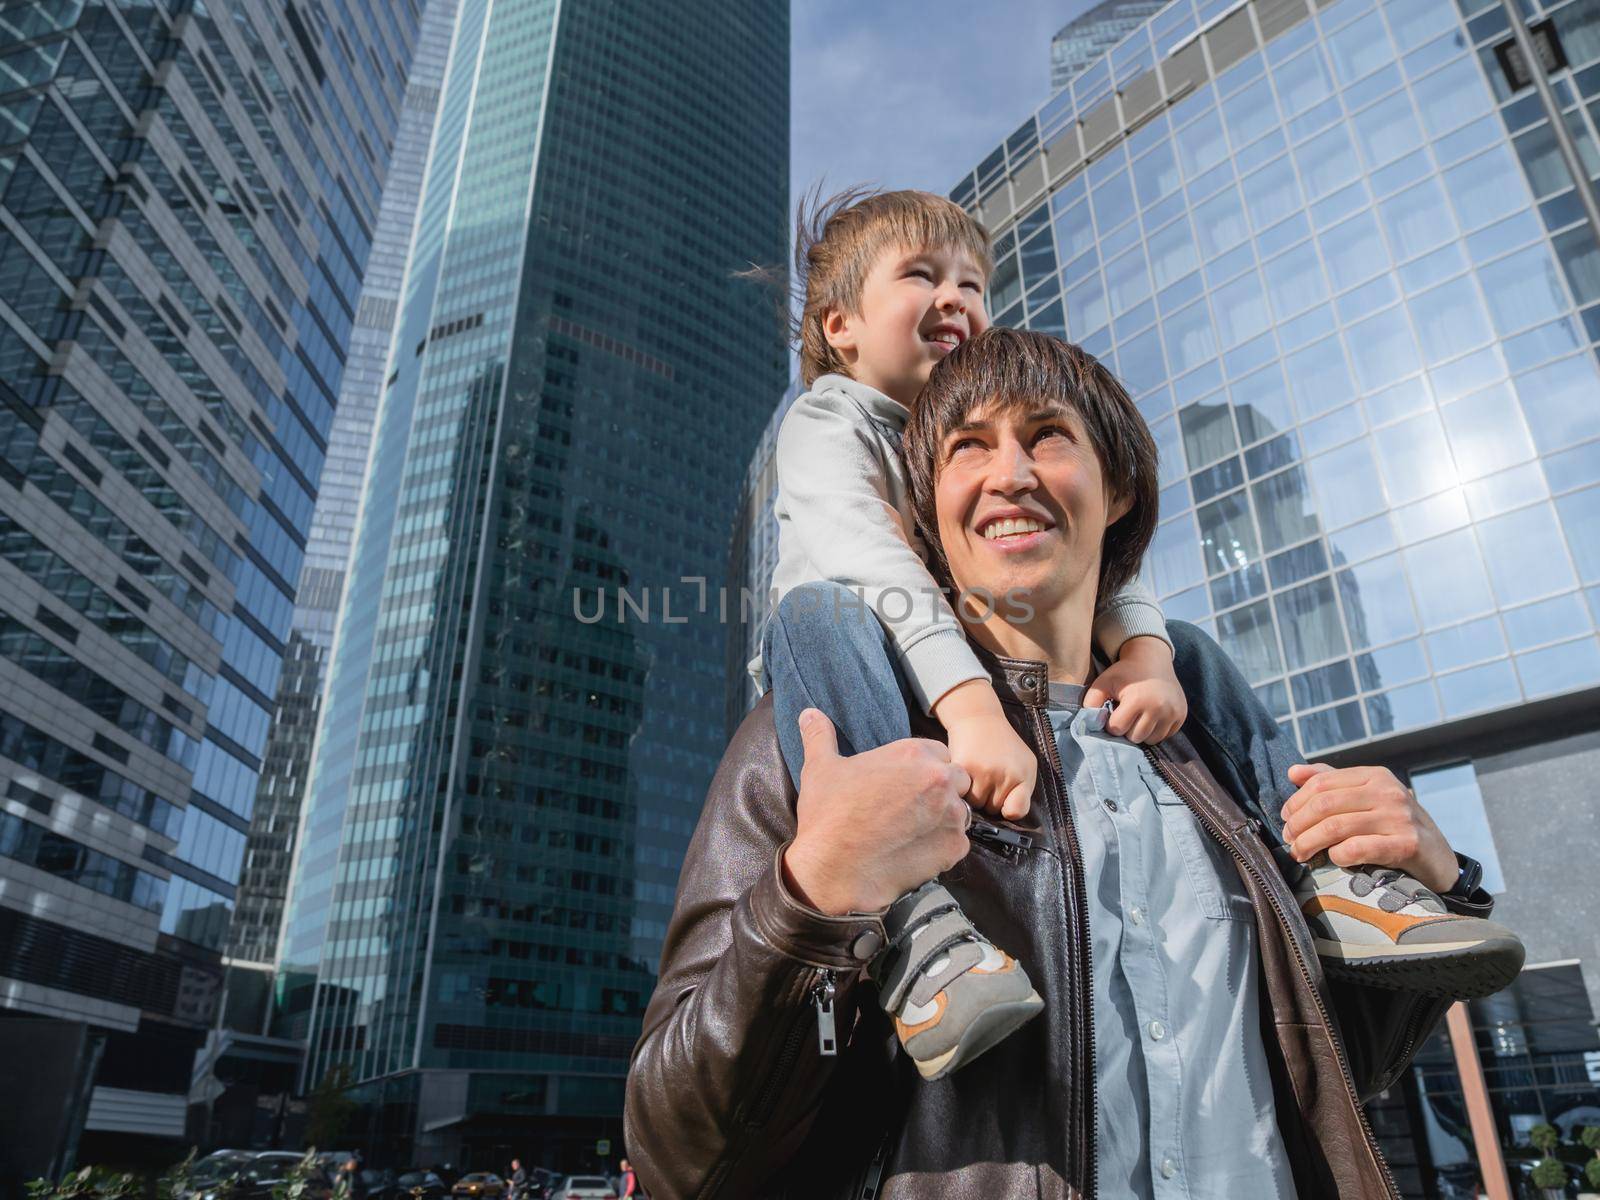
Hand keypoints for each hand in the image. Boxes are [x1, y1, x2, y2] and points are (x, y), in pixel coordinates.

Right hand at [782, 709, 973, 914]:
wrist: (834, 869)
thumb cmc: (828, 815)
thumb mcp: (820, 768)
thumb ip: (820, 735)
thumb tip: (808, 713)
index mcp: (913, 753)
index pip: (939, 754)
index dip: (924, 769)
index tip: (906, 786)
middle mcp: (939, 779)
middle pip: (957, 779)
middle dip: (941, 791)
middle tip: (912, 810)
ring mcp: (951, 814)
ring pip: (960, 811)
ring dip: (944, 819)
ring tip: (915, 832)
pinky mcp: (954, 847)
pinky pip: (959, 843)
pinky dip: (943, 847)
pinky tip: (917, 852)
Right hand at [932, 678, 1034, 818]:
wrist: (979, 718)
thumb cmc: (1003, 745)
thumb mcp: (1024, 764)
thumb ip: (1022, 790)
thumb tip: (1009, 816)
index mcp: (1024, 775)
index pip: (1017, 811)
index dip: (1008, 809)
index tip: (1004, 802)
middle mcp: (1007, 775)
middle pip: (993, 810)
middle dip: (989, 799)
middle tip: (986, 780)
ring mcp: (985, 771)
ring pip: (976, 805)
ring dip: (973, 796)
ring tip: (974, 778)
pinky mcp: (964, 768)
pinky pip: (961, 793)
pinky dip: (960, 788)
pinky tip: (964, 775)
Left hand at [1082, 635, 1186, 743]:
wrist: (1153, 660)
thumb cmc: (1125, 673)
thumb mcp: (1103, 682)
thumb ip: (1091, 702)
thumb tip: (1090, 724)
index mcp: (1138, 700)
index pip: (1118, 729)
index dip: (1112, 723)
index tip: (1114, 711)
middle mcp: (1159, 708)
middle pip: (1135, 737)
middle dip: (1127, 729)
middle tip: (1127, 714)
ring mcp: (1173, 713)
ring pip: (1151, 740)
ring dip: (1142, 732)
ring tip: (1139, 716)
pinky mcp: (1181, 716)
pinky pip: (1165, 735)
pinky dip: (1156, 729)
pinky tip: (1151, 716)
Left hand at [1279, 763, 1457, 891]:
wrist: (1440, 859)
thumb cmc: (1395, 828)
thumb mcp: (1368, 799)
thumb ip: (1332, 783)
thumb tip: (1293, 772)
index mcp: (1375, 776)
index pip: (1321, 782)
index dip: (1296, 801)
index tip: (1285, 818)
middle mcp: (1388, 792)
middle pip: (1324, 804)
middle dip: (1298, 824)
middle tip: (1289, 840)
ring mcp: (1399, 817)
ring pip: (1336, 826)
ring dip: (1309, 842)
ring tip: (1299, 854)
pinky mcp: (1407, 845)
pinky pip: (1358, 848)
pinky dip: (1337, 855)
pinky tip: (1333, 859)